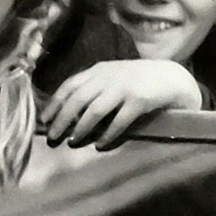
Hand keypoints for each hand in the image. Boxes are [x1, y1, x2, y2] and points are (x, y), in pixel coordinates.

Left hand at [41, 60, 201, 149]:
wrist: (172, 78)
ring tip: (73, 142)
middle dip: (62, 120)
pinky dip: (108, 134)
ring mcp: (124, 88)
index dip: (54, 104)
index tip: (44, 120)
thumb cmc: (139, 81)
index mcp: (99, 70)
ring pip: (95, 110)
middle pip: (77, 99)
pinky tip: (100, 145)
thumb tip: (68, 111)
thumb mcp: (113, 76)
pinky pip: (119, 121)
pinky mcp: (139, 100)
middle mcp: (108, 77)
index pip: (69, 86)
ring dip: (81, 128)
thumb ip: (94, 87)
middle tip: (52, 137)